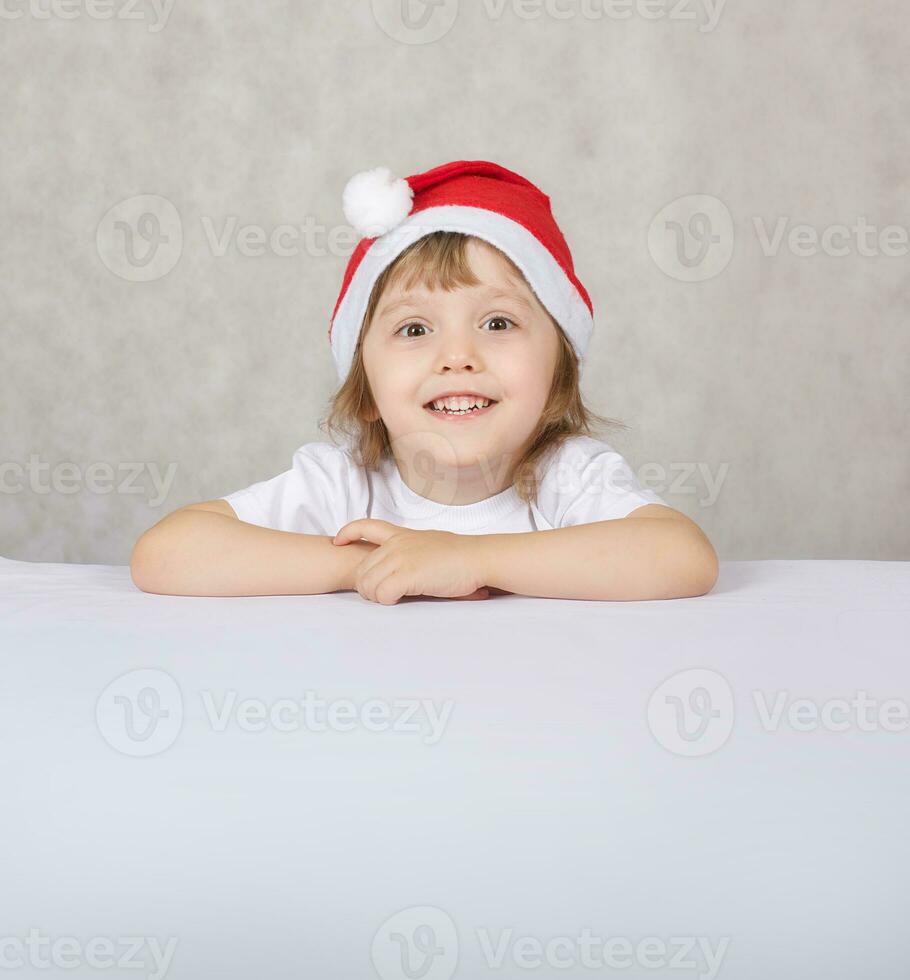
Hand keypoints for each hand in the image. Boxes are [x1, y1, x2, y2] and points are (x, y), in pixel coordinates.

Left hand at [332, 519, 489, 604]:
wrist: (478, 557)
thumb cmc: (461, 556)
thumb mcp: (429, 545)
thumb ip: (411, 552)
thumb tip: (405, 569)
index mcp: (402, 535)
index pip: (365, 525)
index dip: (347, 533)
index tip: (337, 541)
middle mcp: (397, 545)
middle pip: (361, 569)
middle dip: (366, 586)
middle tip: (382, 595)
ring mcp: (401, 558)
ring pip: (368, 585)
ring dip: (376, 597)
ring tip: (393, 599)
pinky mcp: (408, 574)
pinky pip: (382, 594)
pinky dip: (387, 602)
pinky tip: (400, 600)